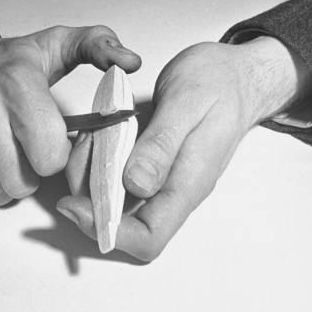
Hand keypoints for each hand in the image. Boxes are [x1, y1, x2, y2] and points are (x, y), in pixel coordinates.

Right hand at [0, 22, 140, 205]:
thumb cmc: (2, 60)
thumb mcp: (54, 45)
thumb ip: (98, 47)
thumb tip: (131, 62)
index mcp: (15, 82)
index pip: (50, 155)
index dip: (56, 152)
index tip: (50, 139)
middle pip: (23, 180)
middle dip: (31, 169)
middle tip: (25, 145)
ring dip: (5, 177)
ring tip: (3, 146)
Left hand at [59, 36, 311, 260]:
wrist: (237, 74)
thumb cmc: (219, 83)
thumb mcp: (186, 103)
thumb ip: (161, 144)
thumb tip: (135, 185)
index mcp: (187, 183)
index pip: (148, 237)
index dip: (109, 231)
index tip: (74, 203)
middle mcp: (173, 189)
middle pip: (125, 224)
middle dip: (89, 200)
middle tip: (79, 156)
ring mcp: (162, 178)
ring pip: (116, 200)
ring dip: (90, 176)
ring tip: (88, 137)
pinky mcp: (152, 163)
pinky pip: (118, 176)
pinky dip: (98, 161)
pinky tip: (96, 134)